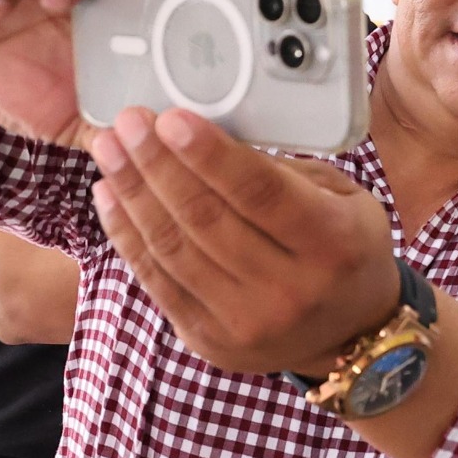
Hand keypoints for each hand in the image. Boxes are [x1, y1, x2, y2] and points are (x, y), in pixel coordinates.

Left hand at [87, 105, 401, 373]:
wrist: (349, 334)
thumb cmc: (345, 247)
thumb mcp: (342, 199)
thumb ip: (284, 171)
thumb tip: (208, 135)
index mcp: (334, 243)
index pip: (262, 193)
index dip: (211, 155)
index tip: (170, 119)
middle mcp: (290, 289)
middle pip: (206, 219)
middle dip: (157, 164)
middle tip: (127, 123)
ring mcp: (245, 320)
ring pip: (173, 248)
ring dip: (133, 193)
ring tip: (108, 151)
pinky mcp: (208, 339)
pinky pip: (156, 280)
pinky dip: (126, 234)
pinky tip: (109, 196)